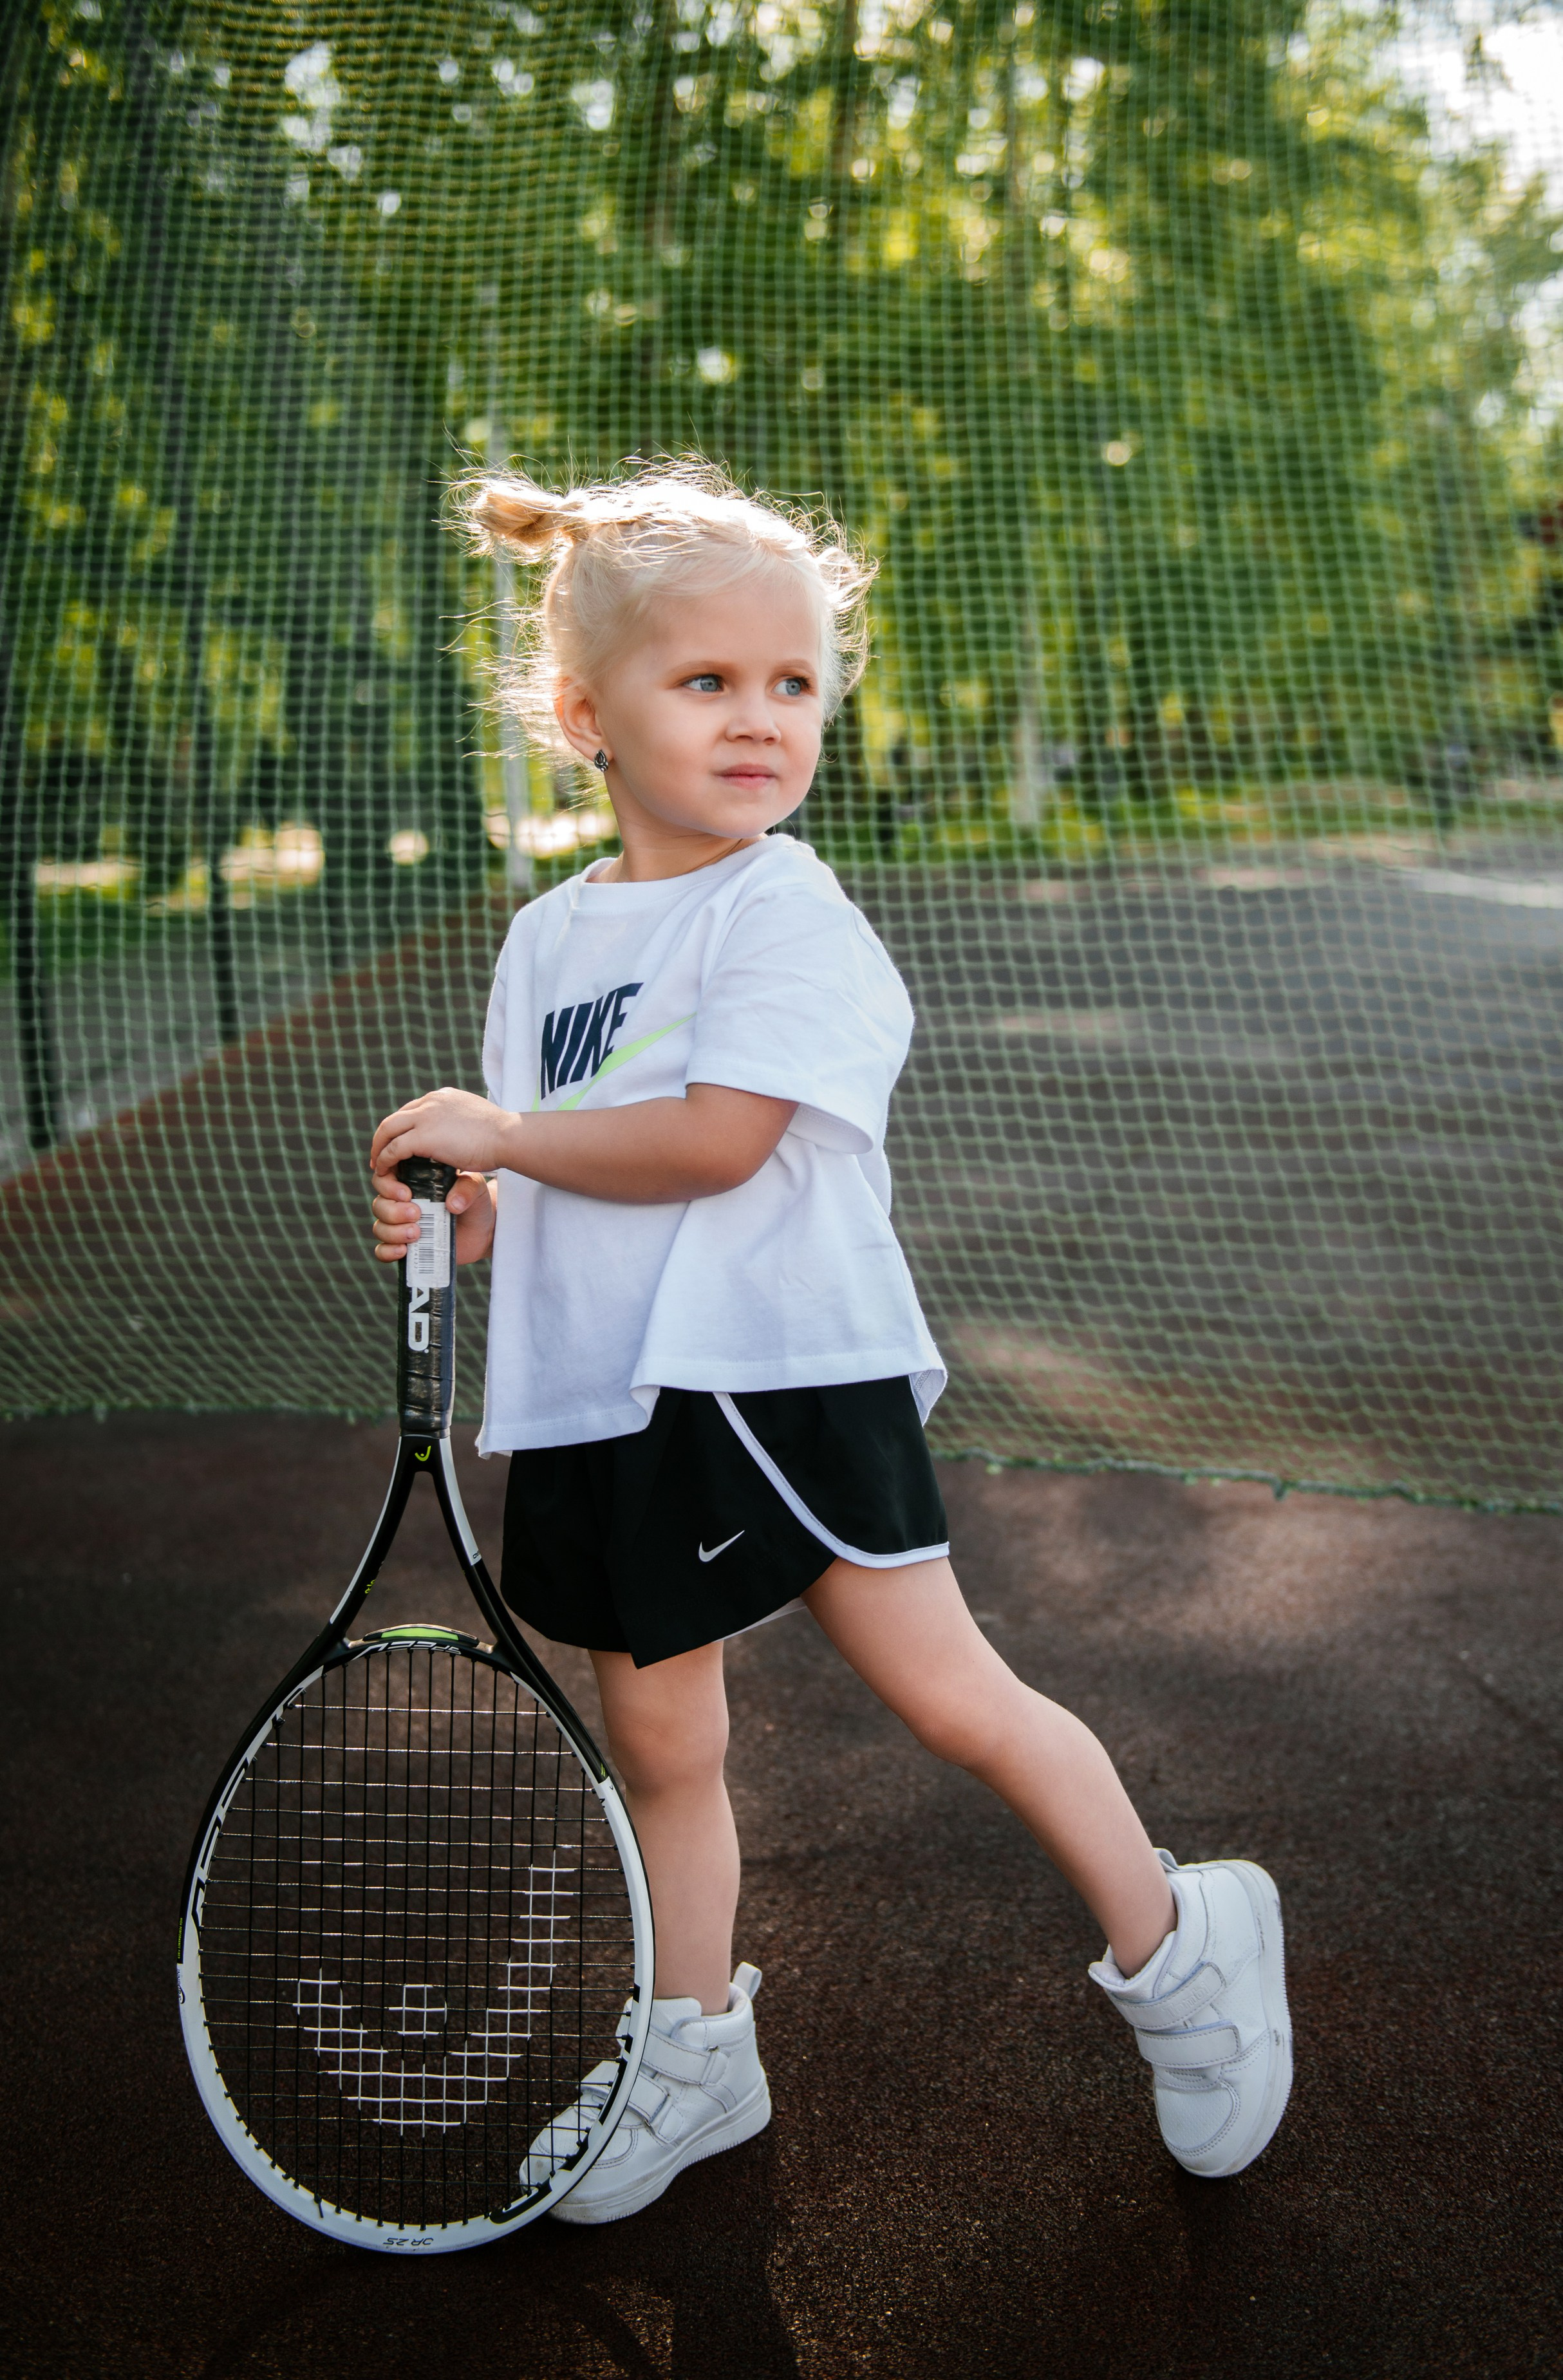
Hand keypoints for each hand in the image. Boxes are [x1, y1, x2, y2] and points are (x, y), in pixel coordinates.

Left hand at [369, 1085, 517, 1179]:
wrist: (508, 1136)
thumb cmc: (501, 1134)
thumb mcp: (477, 1120)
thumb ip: (462, 1123)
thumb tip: (463, 1133)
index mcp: (443, 1097)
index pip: (413, 1109)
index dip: (402, 1127)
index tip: (399, 1142)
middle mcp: (430, 1102)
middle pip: (395, 1118)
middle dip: (383, 1137)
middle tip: (380, 1154)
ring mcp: (424, 1117)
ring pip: (388, 1130)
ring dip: (379, 1148)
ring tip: (378, 1165)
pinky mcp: (422, 1136)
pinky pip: (394, 1149)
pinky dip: (385, 1160)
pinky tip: (384, 1171)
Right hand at [369, 1168, 496, 1265]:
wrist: (484, 1230)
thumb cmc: (475, 1203)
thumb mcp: (475, 1188)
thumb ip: (466, 1188)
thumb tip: (452, 1204)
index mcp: (411, 1182)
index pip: (384, 1178)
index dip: (388, 1186)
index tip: (407, 1194)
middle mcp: (401, 1203)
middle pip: (379, 1205)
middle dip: (393, 1211)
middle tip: (416, 1214)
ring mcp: (401, 1226)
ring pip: (379, 1228)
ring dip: (393, 1232)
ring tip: (417, 1233)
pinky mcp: (405, 1247)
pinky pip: (383, 1251)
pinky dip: (388, 1251)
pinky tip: (404, 1251)